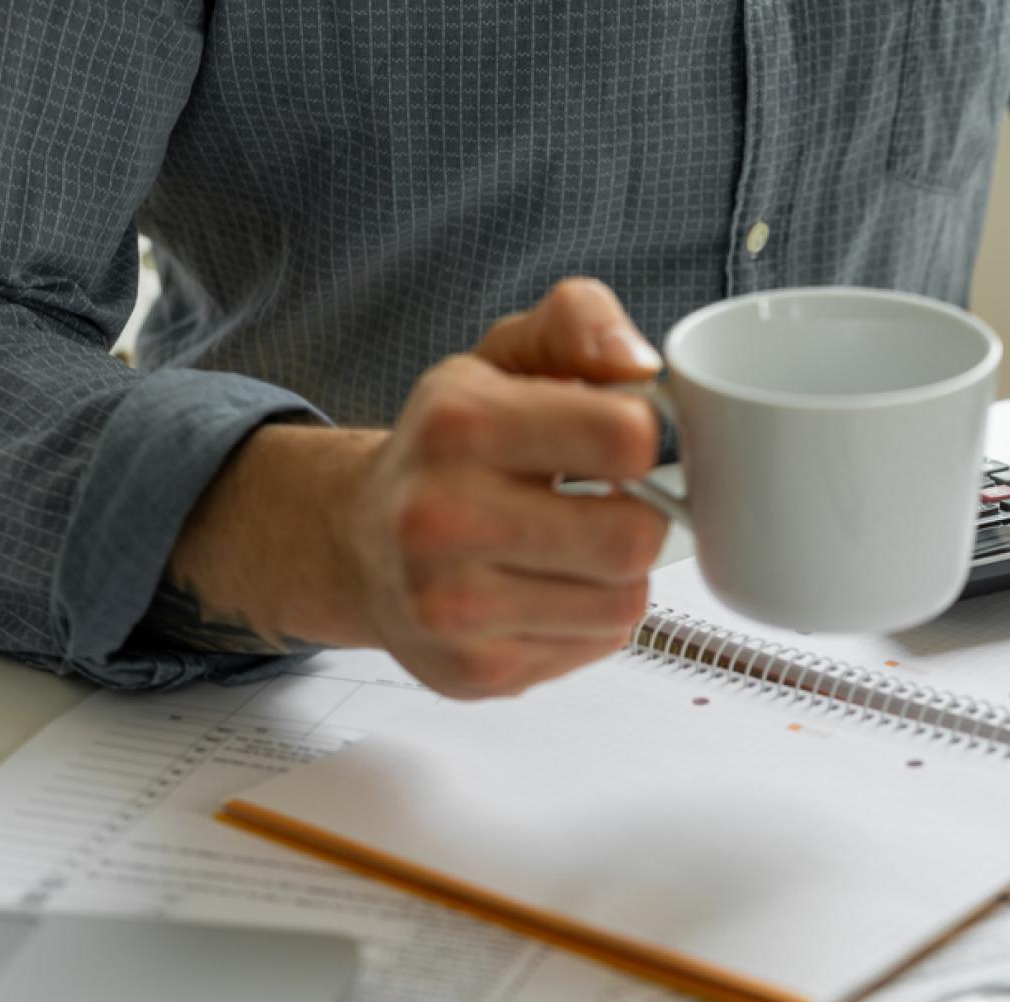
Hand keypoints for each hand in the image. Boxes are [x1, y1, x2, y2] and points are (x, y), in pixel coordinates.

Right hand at [342, 277, 669, 695]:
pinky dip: (591, 619)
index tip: (631, 439)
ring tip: (573, 547)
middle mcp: (441, 518)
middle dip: (642, 516)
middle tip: (613, 501)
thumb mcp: (504, 358)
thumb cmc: (451, 448)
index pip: (623, 437)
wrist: (359, 542)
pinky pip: (597, 645)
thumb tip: (640, 365)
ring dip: (619, 574)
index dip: (650, 437)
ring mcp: (452, 606)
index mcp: (458, 424)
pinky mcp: (474, 670)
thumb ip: (577, 323)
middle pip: (632, 538)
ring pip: (623, 601)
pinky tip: (547, 589)